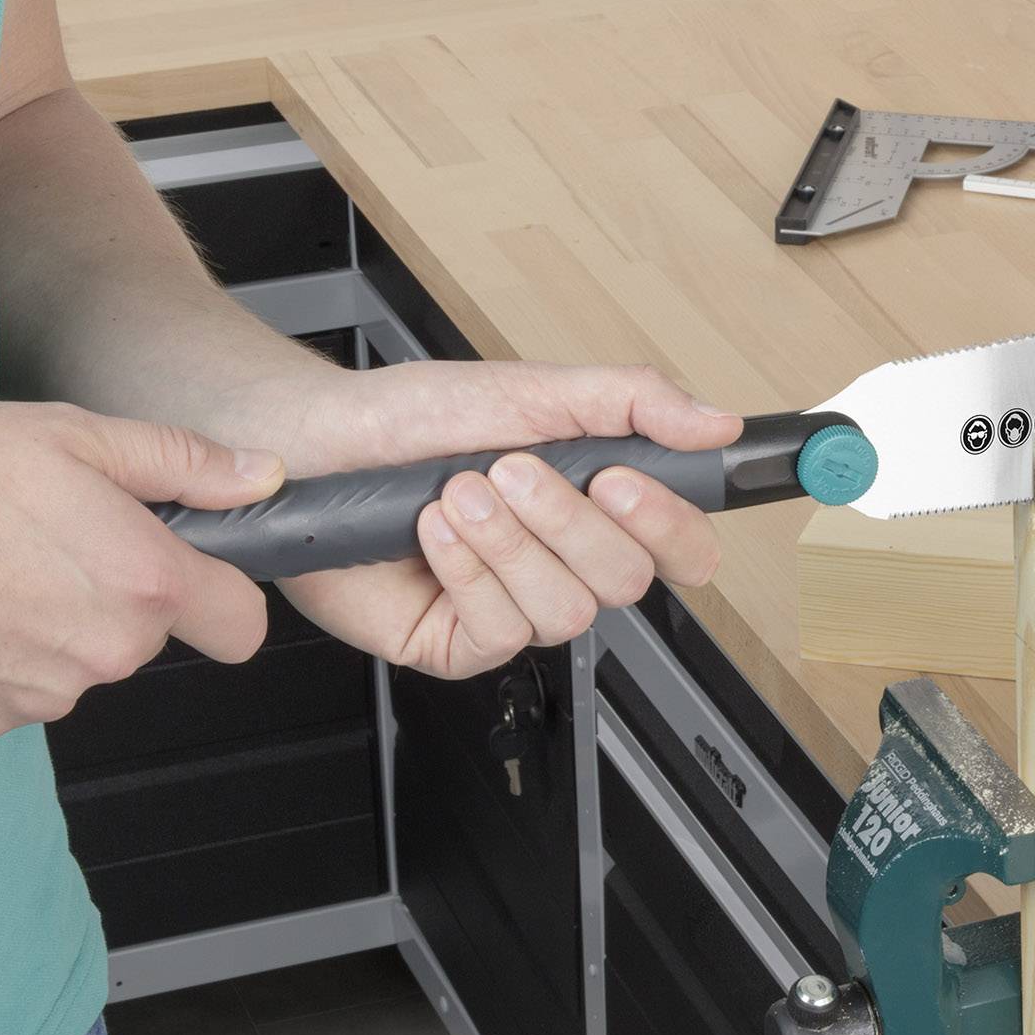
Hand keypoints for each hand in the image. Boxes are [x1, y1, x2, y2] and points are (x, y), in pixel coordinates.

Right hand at [0, 402, 283, 738]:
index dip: (224, 595)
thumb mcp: (71, 435)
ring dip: (52, 622)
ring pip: (79, 661)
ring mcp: (45, 696)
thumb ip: (181, 463)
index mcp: (145, 583)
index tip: (194, 571)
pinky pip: (17, 687)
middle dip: (115, 594)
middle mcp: (106, 652)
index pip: (243, 626)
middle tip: (47, 538)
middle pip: (148, 636)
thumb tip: (259, 477)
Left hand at [208, 358, 742, 678]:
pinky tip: (434, 533)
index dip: (670, 527)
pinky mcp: (460, 644)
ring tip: (458, 495)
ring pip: (566, 613)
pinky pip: (500, 633)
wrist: (318, 443)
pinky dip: (467, 572)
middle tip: (511, 471)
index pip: (684, 550)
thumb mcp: (533, 389)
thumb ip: (633, 402)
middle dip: (567, 523)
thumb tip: (717, 424)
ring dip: (510, 545)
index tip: (622, 482)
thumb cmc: (415, 418)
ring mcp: (515, 610)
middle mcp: (565, 567)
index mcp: (599, 511)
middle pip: (627, 583)